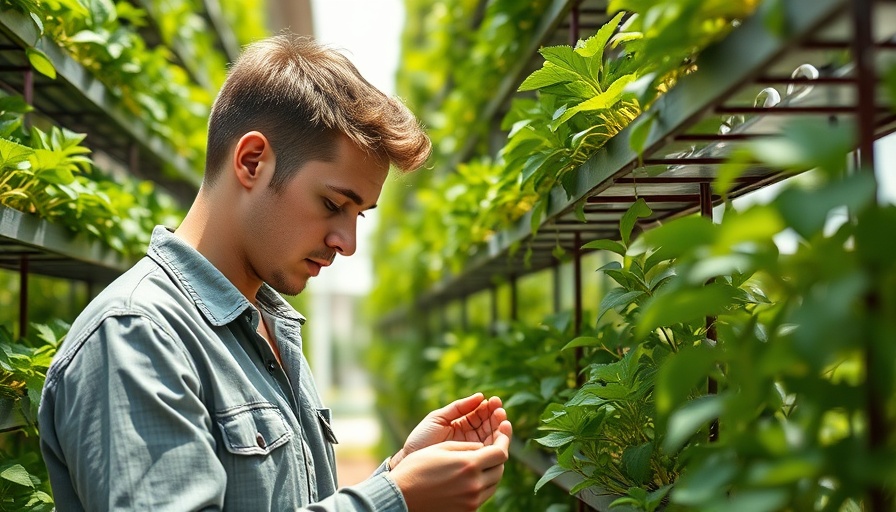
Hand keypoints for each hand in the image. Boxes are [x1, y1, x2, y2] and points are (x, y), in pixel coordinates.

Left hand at [390, 393, 507, 468]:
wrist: (409, 461)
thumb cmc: (420, 439)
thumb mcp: (438, 418)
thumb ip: (458, 407)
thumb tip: (480, 396)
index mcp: (461, 424)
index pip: (480, 414)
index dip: (489, 407)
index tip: (494, 401)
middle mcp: (469, 437)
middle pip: (489, 425)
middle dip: (497, 417)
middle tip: (500, 410)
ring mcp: (472, 449)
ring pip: (492, 438)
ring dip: (499, 428)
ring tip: (502, 419)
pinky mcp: (472, 462)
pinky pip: (488, 452)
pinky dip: (496, 443)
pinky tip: (499, 434)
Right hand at [390, 420, 511, 511]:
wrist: (400, 496)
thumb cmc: (417, 468)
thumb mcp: (442, 448)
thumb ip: (467, 447)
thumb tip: (483, 447)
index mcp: (469, 465)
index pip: (500, 453)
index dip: (504, 440)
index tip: (503, 432)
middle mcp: (474, 485)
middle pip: (500, 469)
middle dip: (498, 456)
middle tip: (491, 447)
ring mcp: (471, 501)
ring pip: (493, 484)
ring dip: (491, 471)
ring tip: (481, 462)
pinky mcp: (467, 511)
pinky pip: (483, 496)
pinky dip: (482, 485)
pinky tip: (471, 477)